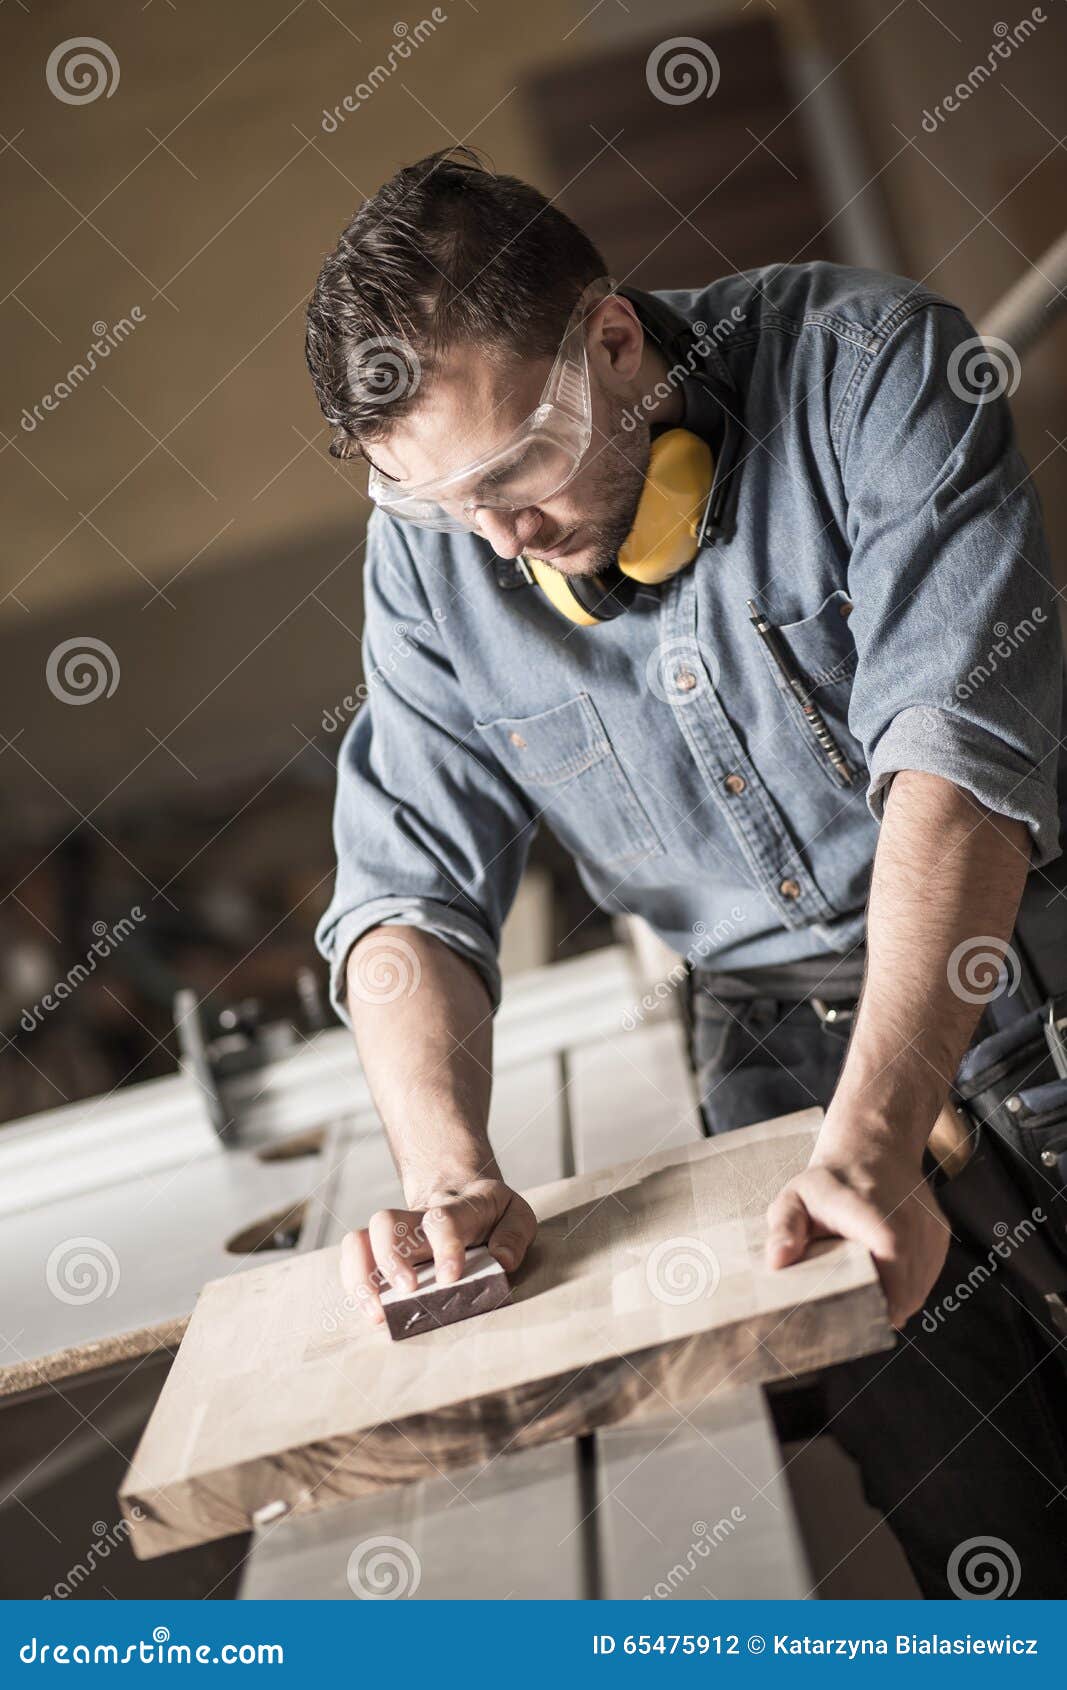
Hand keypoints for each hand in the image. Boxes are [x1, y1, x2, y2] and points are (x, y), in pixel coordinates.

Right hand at [340, 1176, 536, 1325]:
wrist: (460, 1195)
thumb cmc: (492, 1215)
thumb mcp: (517, 1215)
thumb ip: (514, 1234)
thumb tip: (501, 1260)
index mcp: (458, 1208)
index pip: (444, 1219)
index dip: (445, 1247)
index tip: (449, 1278)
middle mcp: (418, 1219)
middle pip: (386, 1222)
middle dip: (391, 1259)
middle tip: (408, 1292)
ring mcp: (396, 1236)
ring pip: (359, 1241)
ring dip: (361, 1278)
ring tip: (378, 1313)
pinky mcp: (381, 1253)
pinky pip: (354, 1261)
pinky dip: (355, 1287)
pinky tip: (372, 1313)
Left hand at [764, 1132, 949, 1328]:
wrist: (872, 1150)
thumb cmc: (826, 1184)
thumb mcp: (794, 1199)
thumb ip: (784, 1229)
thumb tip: (778, 1262)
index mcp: (864, 1206)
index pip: (891, 1248)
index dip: (889, 1288)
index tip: (874, 1314)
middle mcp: (904, 1213)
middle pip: (910, 1279)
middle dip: (888, 1306)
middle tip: (861, 1317)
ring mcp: (927, 1223)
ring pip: (922, 1283)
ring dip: (900, 1299)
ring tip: (871, 1294)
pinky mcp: (940, 1232)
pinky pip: (929, 1274)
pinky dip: (911, 1286)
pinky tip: (887, 1279)